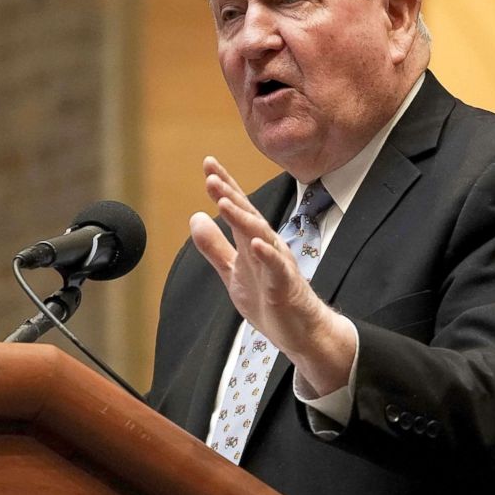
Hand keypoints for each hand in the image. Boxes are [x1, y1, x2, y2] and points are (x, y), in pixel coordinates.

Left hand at [189, 156, 354, 395]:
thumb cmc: (269, 298)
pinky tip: (254, 243)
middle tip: (211, 175)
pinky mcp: (285, 285)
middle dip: (230, 194)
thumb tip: (195, 216)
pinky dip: (266, 254)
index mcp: (253, 241)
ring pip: (260, 235)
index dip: (224, 186)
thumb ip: (214, 246)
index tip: (208, 164)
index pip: (237, 208)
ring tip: (224, 202)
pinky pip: (276, 267)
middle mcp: (267, 246)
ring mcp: (277, 264)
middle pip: (248, 215)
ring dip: (243, 218)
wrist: (299, 330)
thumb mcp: (233, 271)